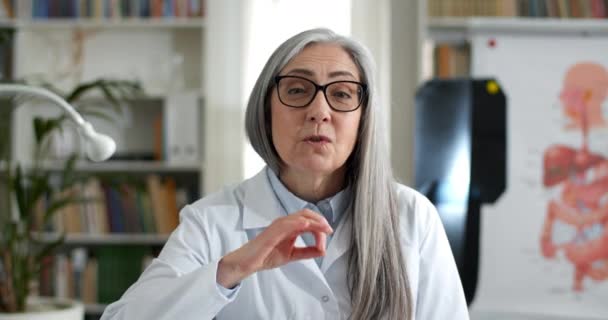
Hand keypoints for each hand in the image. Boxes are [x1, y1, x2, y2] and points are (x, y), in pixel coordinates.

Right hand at [217, 209, 332, 287]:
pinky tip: (307, 225)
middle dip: (320, 220)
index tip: (328, 237)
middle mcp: (284, 223)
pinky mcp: (271, 232)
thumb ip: (306, 252)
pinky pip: (286, 224)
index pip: (308, 220)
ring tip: (323, 229)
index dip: (320, 226)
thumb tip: (323, 251)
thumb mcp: (292, 255)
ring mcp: (277, 226)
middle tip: (329, 230)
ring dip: (313, 221)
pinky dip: (298, 222)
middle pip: (305, 214)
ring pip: (299, 217)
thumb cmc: (266, 256)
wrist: (248, 263)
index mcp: (289, 227)